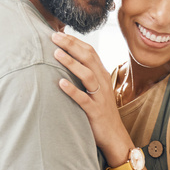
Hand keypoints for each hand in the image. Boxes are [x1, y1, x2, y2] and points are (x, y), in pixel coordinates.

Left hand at [52, 32, 133, 163]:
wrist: (115, 136)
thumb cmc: (101, 112)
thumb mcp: (96, 91)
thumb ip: (86, 76)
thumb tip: (69, 61)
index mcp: (102, 76)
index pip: (90, 52)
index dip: (75, 41)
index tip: (60, 33)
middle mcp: (102, 83)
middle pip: (88, 58)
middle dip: (71, 46)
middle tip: (54, 36)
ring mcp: (100, 98)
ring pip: (87, 75)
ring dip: (71, 63)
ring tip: (56, 54)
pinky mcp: (96, 112)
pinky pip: (84, 99)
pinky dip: (72, 90)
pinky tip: (60, 83)